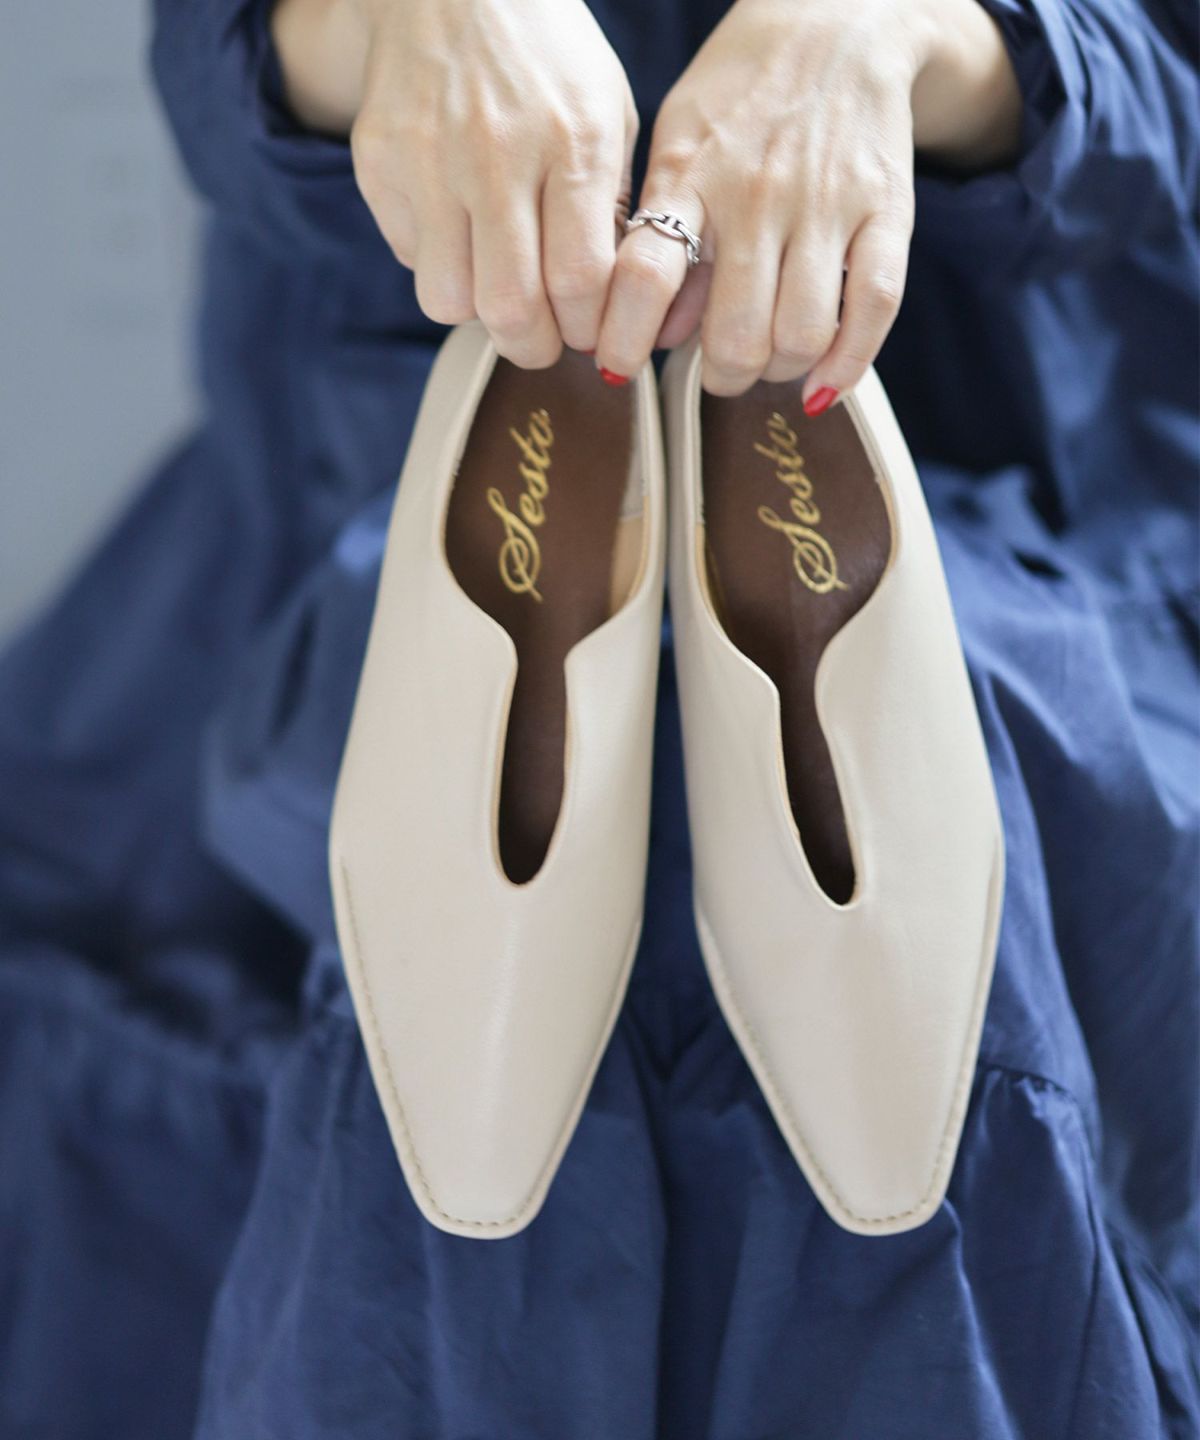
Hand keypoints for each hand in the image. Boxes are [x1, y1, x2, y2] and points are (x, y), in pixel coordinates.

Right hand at [272, 0, 637, 365]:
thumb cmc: (546, 62)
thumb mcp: (608, 117)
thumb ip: (610, 210)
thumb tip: (605, 307)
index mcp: (572, 142)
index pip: (579, 280)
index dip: (585, 330)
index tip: (588, 335)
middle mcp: (497, 155)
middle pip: (511, 308)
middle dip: (533, 347)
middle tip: (542, 341)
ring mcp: (429, 161)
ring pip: (449, 300)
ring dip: (478, 311)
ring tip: (497, 282)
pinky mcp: (380, 165)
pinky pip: (411, 259)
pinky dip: (439, 264)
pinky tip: (459, 229)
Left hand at [595, 0, 1020, 399]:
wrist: (836, 22)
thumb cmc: (741, 97)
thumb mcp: (677, 146)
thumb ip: (661, 237)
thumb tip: (658, 336)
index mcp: (691, 176)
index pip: (643, 276)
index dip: (625, 339)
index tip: (619, 367)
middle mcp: (757, 194)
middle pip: (734, 332)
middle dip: (722, 374)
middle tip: (720, 369)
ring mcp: (826, 203)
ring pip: (800, 333)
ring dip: (778, 370)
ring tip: (769, 360)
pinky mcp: (886, 209)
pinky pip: (873, 306)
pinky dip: (846, 363)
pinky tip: (821, 385)